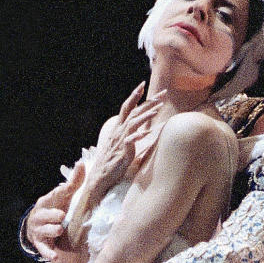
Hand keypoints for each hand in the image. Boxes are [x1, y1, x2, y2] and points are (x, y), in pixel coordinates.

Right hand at [25, 159, 85, 261]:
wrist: (37, 227)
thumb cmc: (55, 208)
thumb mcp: (63, 196)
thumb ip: (73, 182)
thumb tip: (81, 163)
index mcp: (47, 201)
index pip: (53, 195)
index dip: (59, 192)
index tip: (65, 188)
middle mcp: (41, 214)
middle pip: (45, 213)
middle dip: (52, 214)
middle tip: (61, 215)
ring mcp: (39, 229)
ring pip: (44, 230)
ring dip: (51, 230)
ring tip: (59, 230)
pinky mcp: (40, 243)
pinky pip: (43, 249)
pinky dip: (48, 253)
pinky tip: (54, 257)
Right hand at [87, 82, 165, 199]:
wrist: (99, 177)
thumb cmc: (112, 163)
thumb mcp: (124, 146)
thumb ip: (133, 137)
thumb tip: (145, 132)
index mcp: (119, 128)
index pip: (127, 107)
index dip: (134, 96)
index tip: (143, 85)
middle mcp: (118, 131)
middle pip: (133, 111)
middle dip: (148, 101)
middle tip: (163, 93)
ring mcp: (119, 141)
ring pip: (132, 122)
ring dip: (146, 114)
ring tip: (158, 108)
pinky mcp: (121, 152)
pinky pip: (129, 141)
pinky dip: (138, 136)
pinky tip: (147, 132)